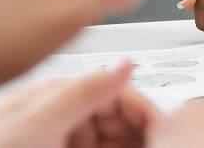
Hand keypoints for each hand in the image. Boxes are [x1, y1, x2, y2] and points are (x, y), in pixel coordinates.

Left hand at [0, 61, 155, 147]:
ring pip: (113, 138)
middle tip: (161, 142)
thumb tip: (128, 63)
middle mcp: (59, 113)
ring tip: (147, 143)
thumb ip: (83, 93)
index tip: (168, 131)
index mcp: (55, 92)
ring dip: (132, 141)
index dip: (148, 110)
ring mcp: (60, 138)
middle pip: (121, 118)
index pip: (119, 92)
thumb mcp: (34, 124)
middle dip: (144, 130)